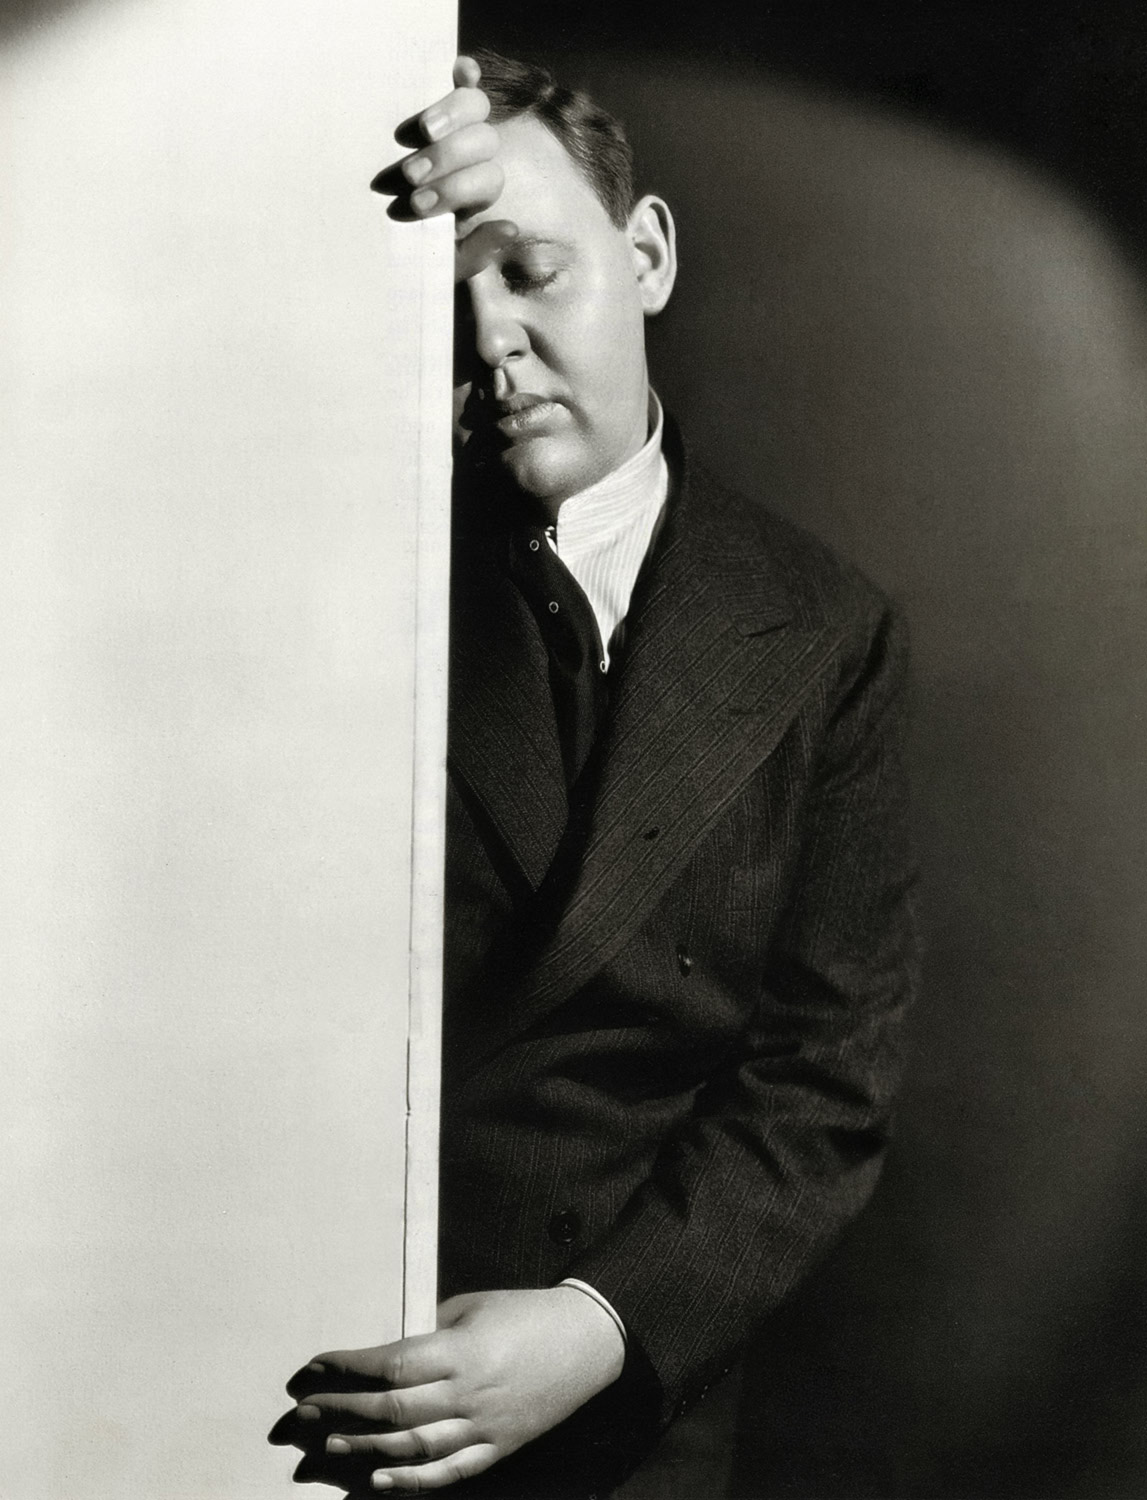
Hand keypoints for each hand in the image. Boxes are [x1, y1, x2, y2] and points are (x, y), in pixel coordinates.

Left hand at [269, 1287, 625, 1491]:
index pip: (390, 1364)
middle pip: (392, 1410)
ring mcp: (483, 1426)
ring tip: (328, 1446)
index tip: (316, 1366)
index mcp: (461, 1350)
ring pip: (412, 1448)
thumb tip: (389, 1354)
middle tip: (304, 1412)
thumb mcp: (474, 1306)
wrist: (586, 1341)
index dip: (348, 1368)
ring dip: (364, 1450)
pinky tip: (378, 1481)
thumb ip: (432, 1330)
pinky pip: (449, 1472)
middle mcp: (467, 1393)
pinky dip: (411, 1482)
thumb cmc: (525, 1312)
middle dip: (342, 1411)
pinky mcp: (497, 1448)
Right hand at [372, 55, 517, 281]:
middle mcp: (474, 157)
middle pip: (484, 140)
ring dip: (448, 117)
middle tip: (410, 176)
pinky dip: (466, 74)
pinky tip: (456, 71)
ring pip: (475, 105)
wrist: (374, 236)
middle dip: (448, 158)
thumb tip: (510, 227)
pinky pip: (464, 80)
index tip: (418, 204)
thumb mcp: (442, 263)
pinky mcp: (438, 102)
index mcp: (476, 192)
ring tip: (417, 137)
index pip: (488, 179)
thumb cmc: (410, 248)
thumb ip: (475, 253)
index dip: (458, 188)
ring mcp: (458, 125)